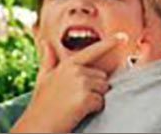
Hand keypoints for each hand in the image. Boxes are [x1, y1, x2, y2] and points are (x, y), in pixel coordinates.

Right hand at [11, 33, 126, 132]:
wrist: (36, 127)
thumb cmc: (41, 105)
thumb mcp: (43, 79)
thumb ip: (48, 60)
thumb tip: (45, 43)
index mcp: (68, 64)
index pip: (93, 50)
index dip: (110, 42)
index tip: (124, 36)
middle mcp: (76, 70)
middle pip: (102, 77)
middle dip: (94, 89)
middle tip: (74, 99)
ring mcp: (80, 83)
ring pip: (103, 90)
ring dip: (94, 100)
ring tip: (75, 105)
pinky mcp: (85, 98)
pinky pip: (101, 102)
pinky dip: (93, 109)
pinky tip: (78, 112)